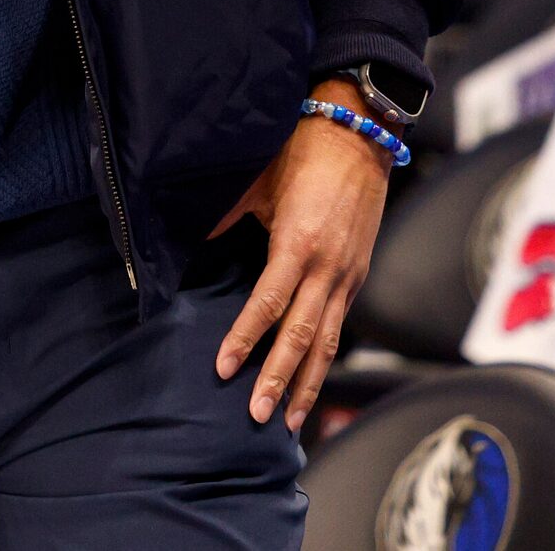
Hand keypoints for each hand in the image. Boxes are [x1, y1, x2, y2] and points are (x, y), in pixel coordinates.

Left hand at [211, 80, 394, 431]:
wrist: (359, 135)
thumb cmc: (302, 152)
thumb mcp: (257, 181)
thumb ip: (226, 216)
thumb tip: (195, 239)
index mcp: (298, 245)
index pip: (267, 305)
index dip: (245, 339)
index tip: (224, 368)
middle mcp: (328, 268)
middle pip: (302, 336)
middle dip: (279, 379)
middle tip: (258, 416)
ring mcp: (347, 274)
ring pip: (327, 340)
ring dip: (308, 383)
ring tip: (289, 419)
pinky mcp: (357, 273)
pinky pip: (339, 324)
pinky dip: (325, 357)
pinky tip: (311, 379)